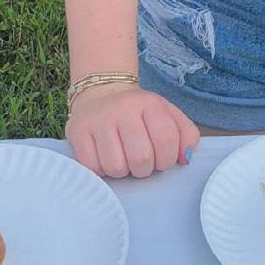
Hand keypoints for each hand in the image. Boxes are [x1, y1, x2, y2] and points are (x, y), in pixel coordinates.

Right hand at [66, 82, 199, 178]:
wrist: (101, 93)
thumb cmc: (139, 113)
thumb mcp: (167, 114)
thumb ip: (186, 135)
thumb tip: (185, 159)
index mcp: (149, 103)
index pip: (167, 139)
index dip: (167, 159)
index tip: (162, 159)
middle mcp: (123, 109)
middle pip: (141, 158)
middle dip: (145, 169)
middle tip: (141, 162)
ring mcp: (99, 120)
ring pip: (116, 167)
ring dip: (123, 171)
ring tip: (123, 158)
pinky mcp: (78, 132)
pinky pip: (94, 167)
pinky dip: (102, 170)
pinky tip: (105, 156)